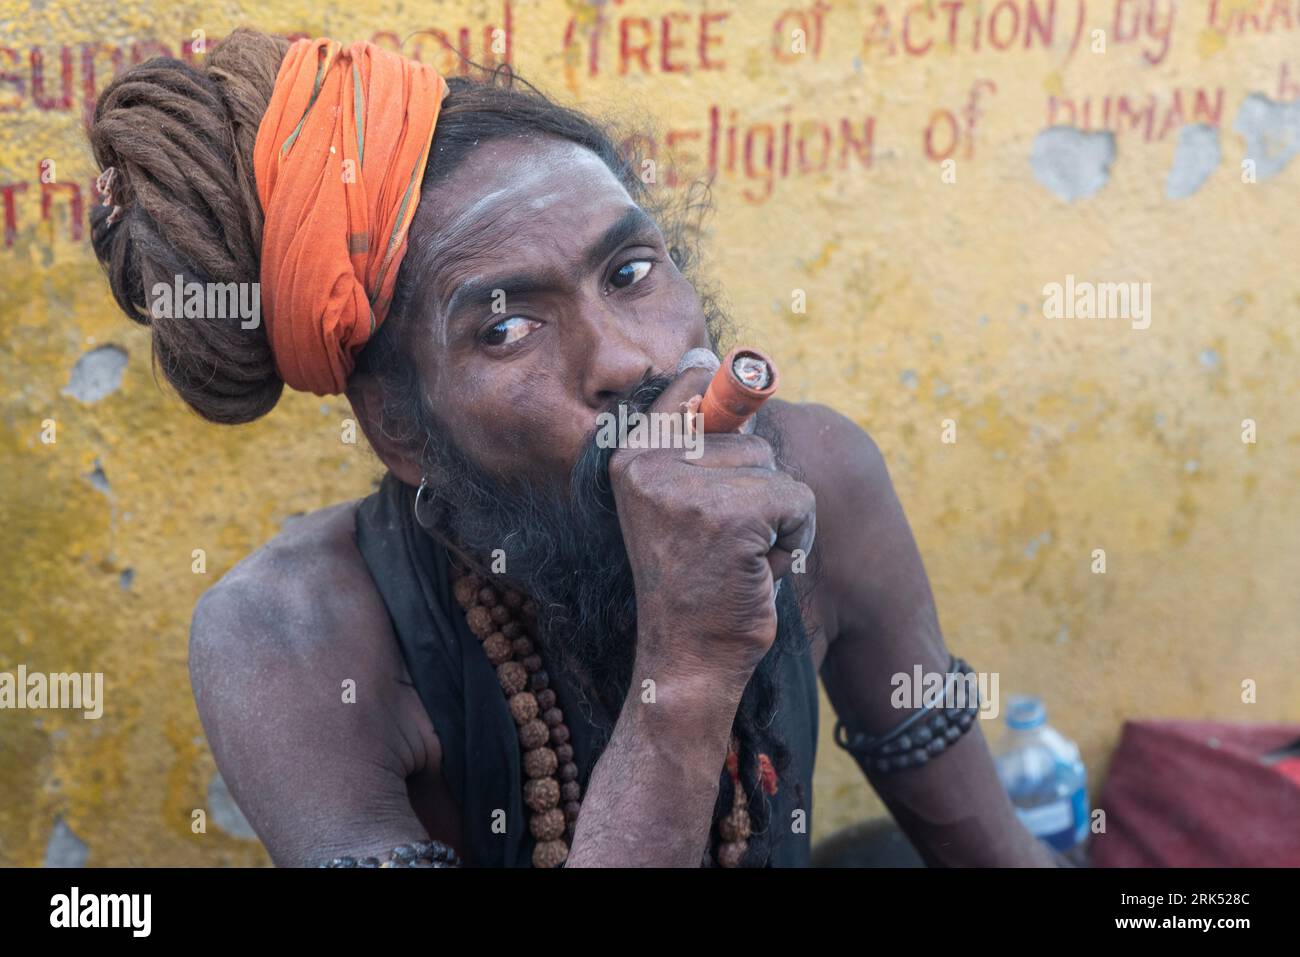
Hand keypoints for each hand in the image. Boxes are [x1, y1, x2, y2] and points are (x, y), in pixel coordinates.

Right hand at [608, 364, 816, 695]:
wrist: (686, 658)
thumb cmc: (695, 583)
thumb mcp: (675, 503)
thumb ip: (695, 445)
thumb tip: (715, 363)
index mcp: (631, 454)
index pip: (693, 381)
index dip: (726, 408)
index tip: (723, 454)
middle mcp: (649, 461)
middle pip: (748, 434)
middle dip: (756, 487)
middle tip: (724, 539)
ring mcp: (688, 486)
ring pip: (776, 468)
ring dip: (776, 515)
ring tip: (738, 555)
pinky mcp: (731, 513)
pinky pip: (797, 500)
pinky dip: (793, 537)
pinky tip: (757, 568)